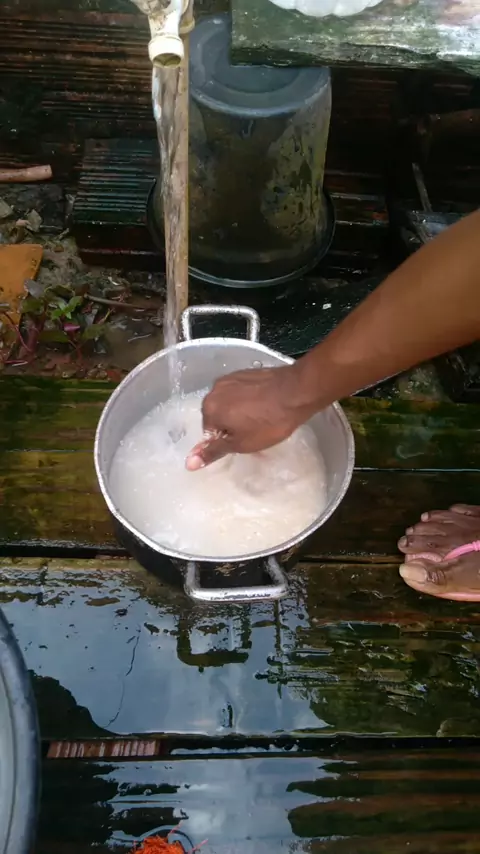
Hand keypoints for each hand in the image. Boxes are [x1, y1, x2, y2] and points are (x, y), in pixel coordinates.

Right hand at [186, 364, 310, 469]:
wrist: (297, 392)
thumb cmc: (268, 423)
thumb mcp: (240, 444)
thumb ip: (213, 451)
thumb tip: (188, 463)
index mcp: (209, 407)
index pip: (209, 432)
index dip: (228, 440)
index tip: (245, 441)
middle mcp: (214, 389)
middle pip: (218, 415)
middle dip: (231, 424)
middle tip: (254, 432)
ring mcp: (231, 377)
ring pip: (230, 402)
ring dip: (240, 411)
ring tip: (261, 418)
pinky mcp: (246, 372)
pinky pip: (241, 391)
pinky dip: (249, 399)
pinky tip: (264, 405)